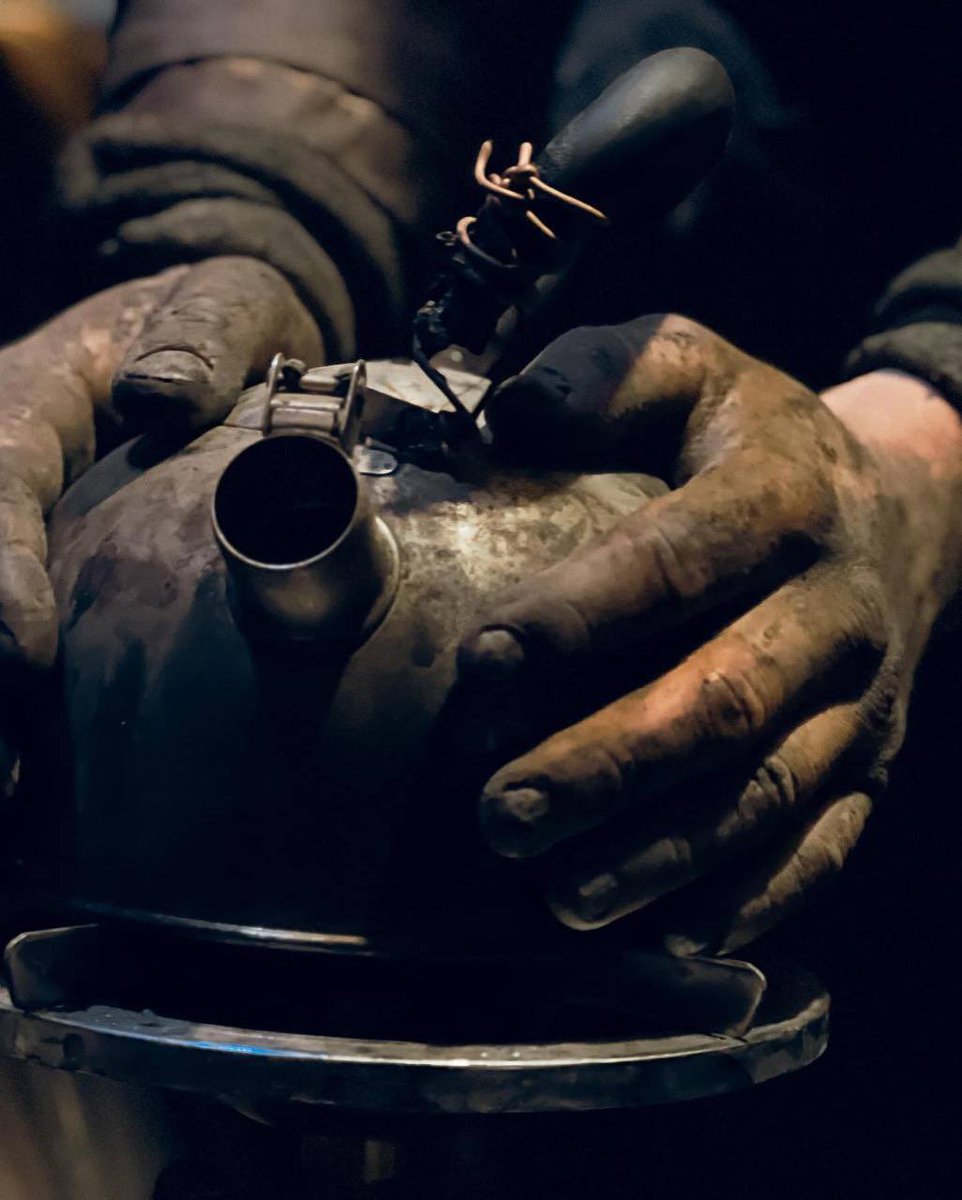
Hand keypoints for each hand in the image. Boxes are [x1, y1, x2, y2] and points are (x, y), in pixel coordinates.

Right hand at [0, 256, 320, 776]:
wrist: (197, 327)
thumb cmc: (218, 320)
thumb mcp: (228, 300)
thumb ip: (201, 338)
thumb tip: (158, 400)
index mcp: (32, 391)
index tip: (22, 656)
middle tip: (8, 773)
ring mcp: (2, 495)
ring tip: (13, 794)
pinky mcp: (22, 539)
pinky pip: (8, 591)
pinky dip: (14, 680)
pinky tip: (27, 773)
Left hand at [458, 316, 961, 953]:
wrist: (903, 505)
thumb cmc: (757, 439)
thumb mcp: (691, 366)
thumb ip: (603, 374)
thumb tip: (507, 417)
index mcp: (787, 494)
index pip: (682, 559)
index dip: (581, 616)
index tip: (482, 666)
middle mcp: (838, 605)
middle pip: (723, 701)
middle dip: (604, 765)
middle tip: (497, 812)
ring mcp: (866, 698)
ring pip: (766, 794)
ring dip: (659, 854)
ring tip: (556, 893)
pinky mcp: (875, 763)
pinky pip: (822, 845)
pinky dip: (747, 900)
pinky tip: (664, 935)